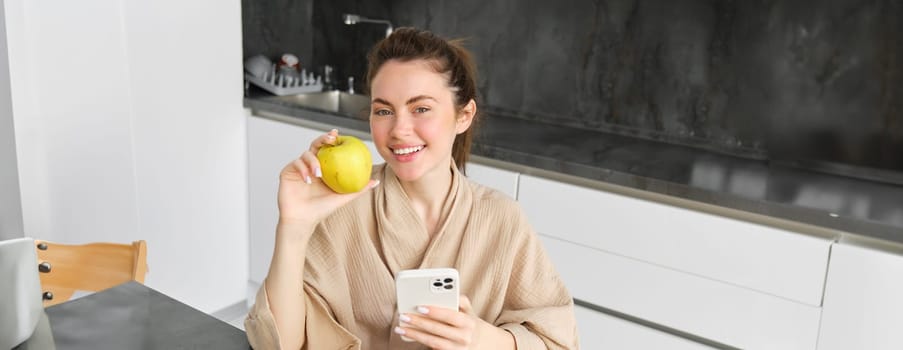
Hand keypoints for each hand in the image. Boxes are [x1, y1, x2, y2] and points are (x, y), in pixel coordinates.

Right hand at [276, 129, 377, 228]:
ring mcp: (299, 168)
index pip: (328, 149)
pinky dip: (303, 169)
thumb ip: (359, 188)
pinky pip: (296, 163)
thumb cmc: (321, 209)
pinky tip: (309, 179)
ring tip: (319, 174)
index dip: (332, 139)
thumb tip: (376, 180)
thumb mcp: (343, 197)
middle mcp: (310, 165)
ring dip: (314, 161)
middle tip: (331, 139)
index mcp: (323, 168)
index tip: (338, 134)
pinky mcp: (287, 172)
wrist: (302, 220)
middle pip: (316, 145)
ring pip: (306, 154)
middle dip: (323, 139)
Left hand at [395, 296, 514, 349]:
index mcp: (468, 323)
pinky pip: (433, 349)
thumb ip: (461, 300)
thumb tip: (448, 291)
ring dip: (414, 335)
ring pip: (432, 341)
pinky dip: (420, 342)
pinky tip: (409, 336)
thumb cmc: (470, 323)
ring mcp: (457, 349)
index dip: (435, 312)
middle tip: (403, 316)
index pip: (450, 316)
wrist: (483, 344)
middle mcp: (463, 337)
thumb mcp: (470, 311)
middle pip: (437, 329)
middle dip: (419, 322)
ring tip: (400, 328)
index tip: (420, 307)